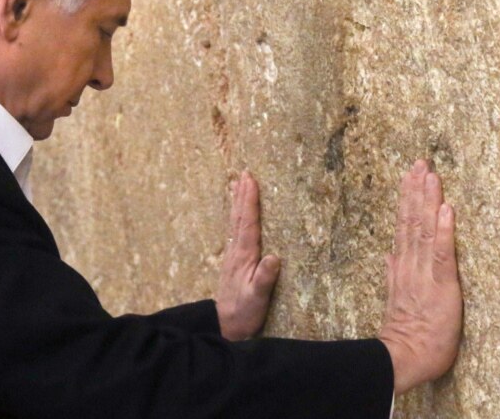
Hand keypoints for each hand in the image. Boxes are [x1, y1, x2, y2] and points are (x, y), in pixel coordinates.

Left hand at [214, 171, 281, 340]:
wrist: (225, 326)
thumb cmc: (244, 313)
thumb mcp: (258, 297)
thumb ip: (264, 278)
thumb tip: (274, 257)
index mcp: (244, 256)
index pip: (248, 223)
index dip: (250, 201)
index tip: (251, 181)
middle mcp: (236, 252)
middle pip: (239, 218)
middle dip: (243, 195)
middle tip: (245, 173)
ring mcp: (232, 256)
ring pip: (235, 223)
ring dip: (237, 203)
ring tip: (237, 184)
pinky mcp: (232, 262)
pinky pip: (234, 232)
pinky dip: (236, 217)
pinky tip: (236, 214)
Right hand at [378, 160, 462, 394]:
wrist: (404, 356)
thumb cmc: (406, 336)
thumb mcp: (396, 300)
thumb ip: (392, 275)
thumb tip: (388, 255)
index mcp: (403, 268)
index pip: (405, 227)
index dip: (408, 200)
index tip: (410, 175)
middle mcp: (412, 265)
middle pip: (414, 221)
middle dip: (417, 190)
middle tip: (421, 161)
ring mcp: (425, 273)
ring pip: (426, 230)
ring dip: (429, 201)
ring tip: (431, 175)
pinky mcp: (441, 284)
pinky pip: (443, 253)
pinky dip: (445, 230)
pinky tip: (446, 208)